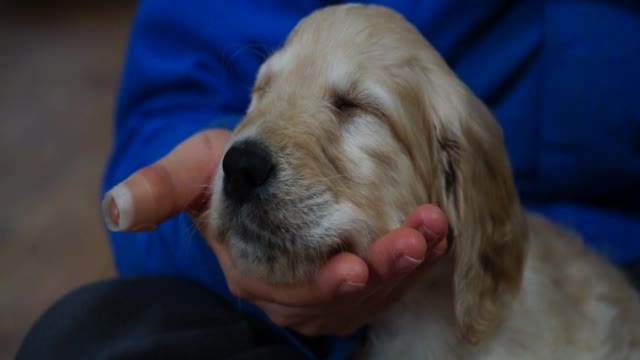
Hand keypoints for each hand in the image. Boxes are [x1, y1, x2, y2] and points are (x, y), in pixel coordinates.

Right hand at [102, 129, 448, 335]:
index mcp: (256, 270)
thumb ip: (161, 189)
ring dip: (409, 263)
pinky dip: (418, 256)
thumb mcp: (195, 170)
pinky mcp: (363, 273)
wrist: (265, 174)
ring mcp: (332, 286)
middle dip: (382, 273)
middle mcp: (295, 288)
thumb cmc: (232, 174)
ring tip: (433, 229)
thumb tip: (115, 206)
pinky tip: (437, 231)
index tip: (353, 269)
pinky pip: (394, 276)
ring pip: (376, 291)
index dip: (321, 286)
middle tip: (413, 243)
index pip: (289, 291)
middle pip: (343, 296)